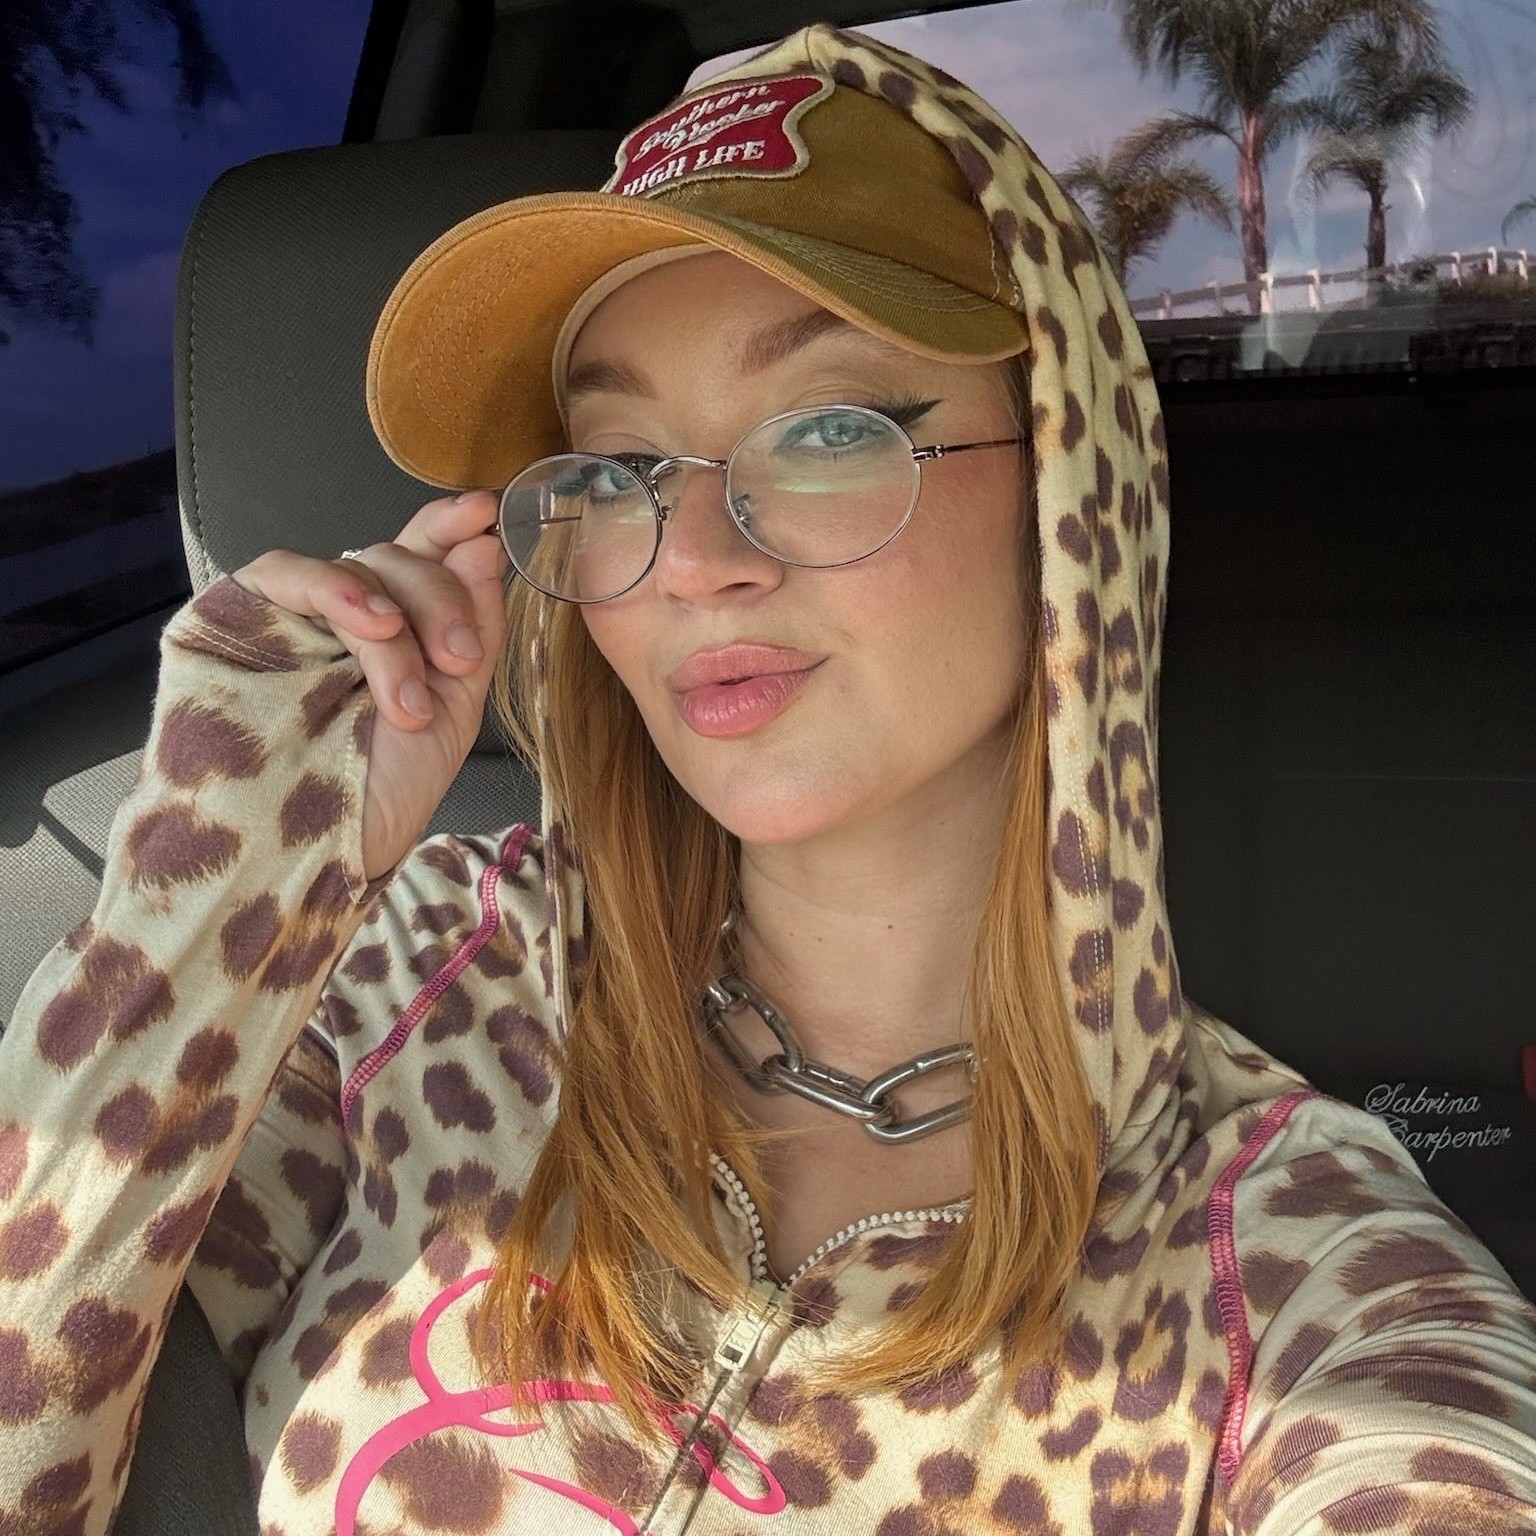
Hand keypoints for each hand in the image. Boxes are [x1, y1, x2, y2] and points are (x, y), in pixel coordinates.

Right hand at [229, 491, 507, 879]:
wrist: (313, 853)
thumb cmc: (382, 792)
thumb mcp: (453, 707)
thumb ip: (473, 626)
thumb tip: (483, 541)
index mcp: (400, 628)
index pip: (424, 556)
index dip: (451, 527)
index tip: (487, 514)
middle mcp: (346, 613)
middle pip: (399, 558)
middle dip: (441, 601)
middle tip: (460, 660)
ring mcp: (292, 614)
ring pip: (354, 564)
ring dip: (397, 620)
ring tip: (411, 693)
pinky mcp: (236, 615)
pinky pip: (287, 571)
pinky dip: (338, 591)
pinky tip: (369, 627)